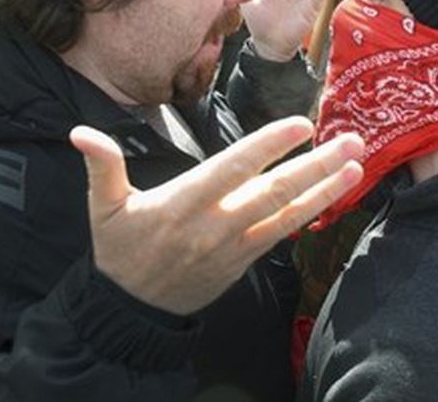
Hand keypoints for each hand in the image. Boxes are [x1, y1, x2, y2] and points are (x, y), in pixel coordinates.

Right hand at [73, 116, 363, 314]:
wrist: (131, 312)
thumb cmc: (119, 251)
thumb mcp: (102, 208)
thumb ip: (102, 167)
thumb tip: (81, 133)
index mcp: (182, 204)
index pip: (232, 169)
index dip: (267, 146)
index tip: (300, 124)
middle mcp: (215, 225)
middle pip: (273, 191)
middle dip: (316, 165)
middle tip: (352, 140)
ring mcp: (234, 245)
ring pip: (287, 214)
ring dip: (325, 188)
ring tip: (357, 163)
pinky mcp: (244, 260)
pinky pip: (282, 234)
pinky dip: (310, 213)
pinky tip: (335, 193)